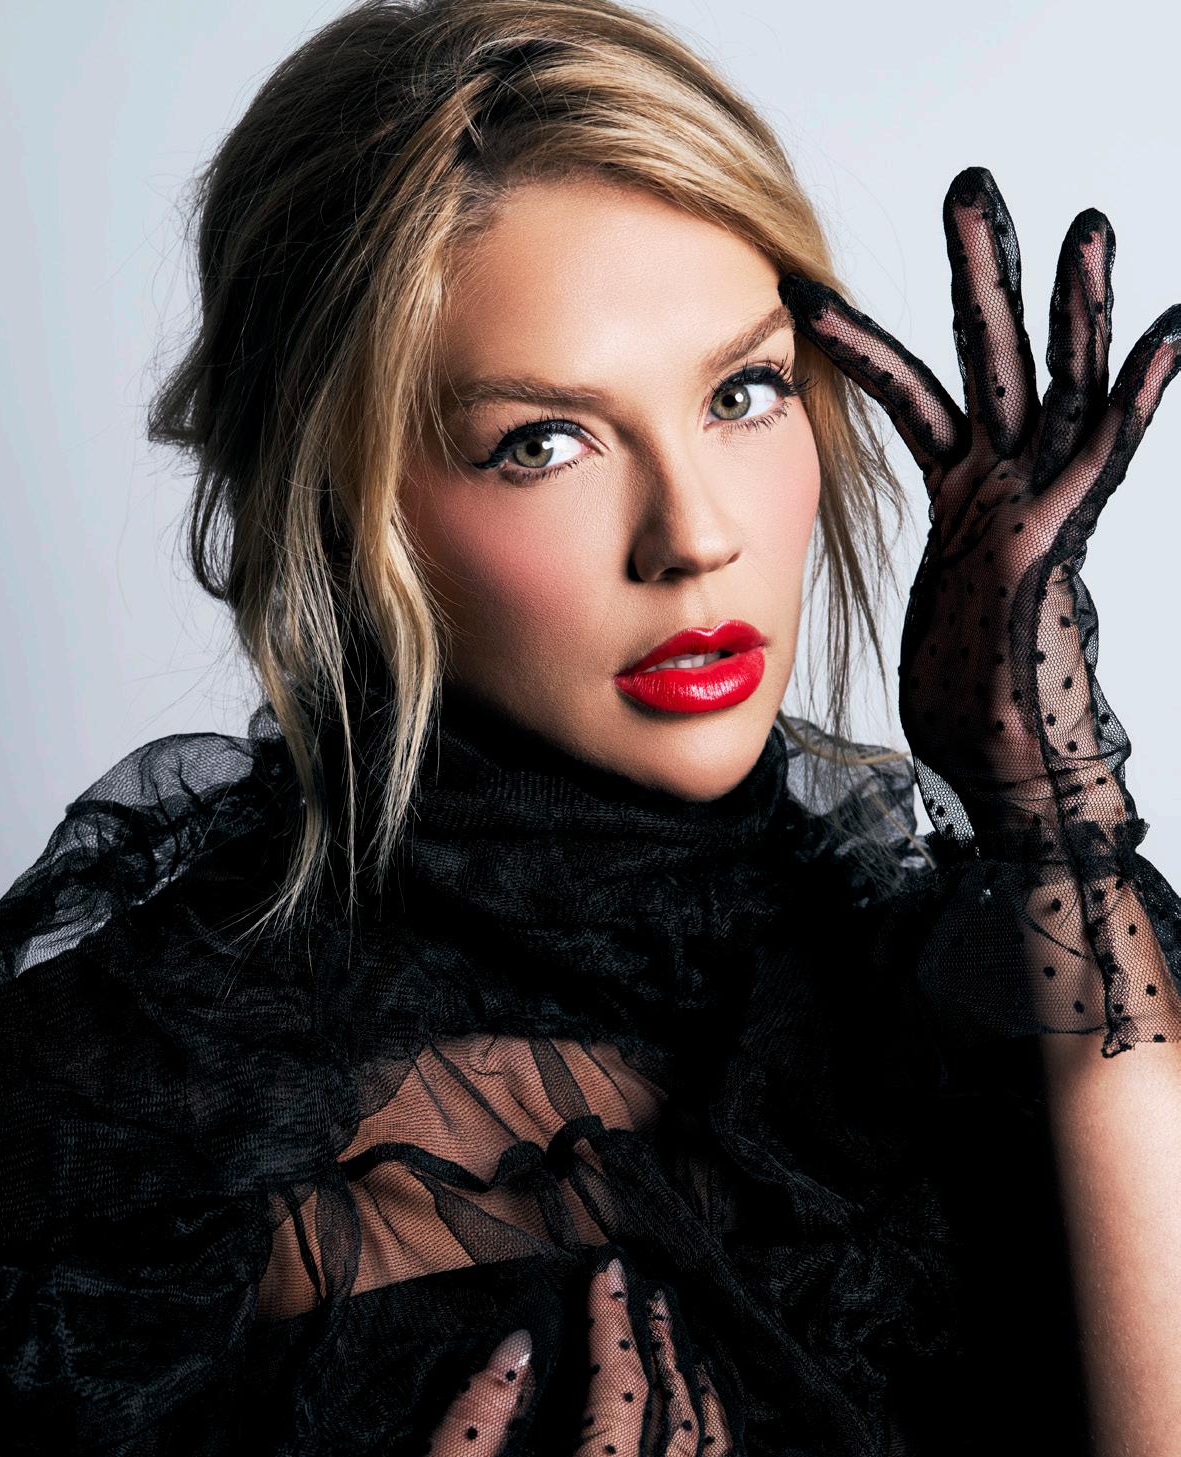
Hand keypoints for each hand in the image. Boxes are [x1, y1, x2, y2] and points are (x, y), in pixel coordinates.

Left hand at [780, 166, 1180, 854]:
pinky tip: (1168, 336)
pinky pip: (1099, 459)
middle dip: (985, 272)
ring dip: (1066, 305)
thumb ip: (889, 558)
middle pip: (995, 353)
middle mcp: (1006, 487)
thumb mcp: (909, 601)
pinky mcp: (1049, 541)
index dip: (872, 344)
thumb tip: (828, 570)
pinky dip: (1136, 399)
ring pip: (1051, 385)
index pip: (923, 396)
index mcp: (965, 496)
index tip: (818, 294)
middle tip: (972, 188)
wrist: (1000, 762)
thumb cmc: (957, 697)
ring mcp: (1034, 509)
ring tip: (1087, 223)